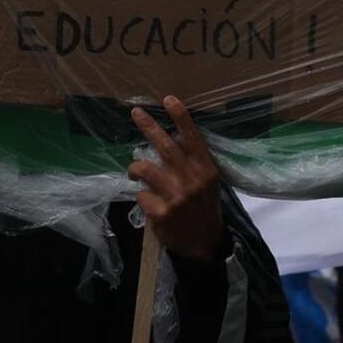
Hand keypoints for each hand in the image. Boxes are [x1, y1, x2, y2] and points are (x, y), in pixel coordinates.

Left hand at [128, 97, 225, 261]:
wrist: (205, 244)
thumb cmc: (204, 209)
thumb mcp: (208, 184)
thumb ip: (193, 164)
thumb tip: (171, 140)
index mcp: (205, 170)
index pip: (193, 138)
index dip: (180, 117)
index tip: (168, 99)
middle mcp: (192, 180)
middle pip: (166, 147)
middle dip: (149, 127)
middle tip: (136, 113)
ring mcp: (176, 197)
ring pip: (145, 169)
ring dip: (135, 168)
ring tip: (134, 171)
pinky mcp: (161, 213)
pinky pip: (141, 195)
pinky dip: (141, 196)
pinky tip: (148, 202)